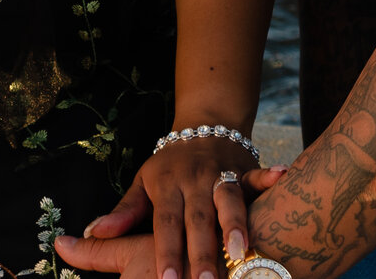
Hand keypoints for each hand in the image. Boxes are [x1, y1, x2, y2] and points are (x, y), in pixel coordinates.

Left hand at [62, 157, 288, 278]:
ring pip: (228, 200)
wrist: (204, 121)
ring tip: (239, 254)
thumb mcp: (144, 183)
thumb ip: (125, 212)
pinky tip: (282, 177)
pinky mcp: (245, 167)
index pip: (166, 223)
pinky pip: (257, 174)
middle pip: (197, 219)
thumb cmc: (170, 165)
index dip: (166, 252)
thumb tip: (93, 233)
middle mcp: (195, 180)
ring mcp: (221, 173)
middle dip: (202, 252)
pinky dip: (269, 176)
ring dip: (235, 225)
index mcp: (167, 186)